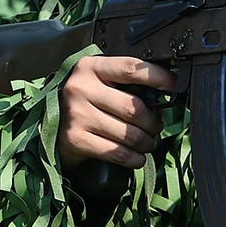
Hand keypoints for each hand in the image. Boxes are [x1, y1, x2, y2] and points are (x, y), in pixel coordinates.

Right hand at [57, 55, 177, 171]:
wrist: (50, 128)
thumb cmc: (85, 103)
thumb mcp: (99, 83)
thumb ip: (125, 83)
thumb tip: (165, 94)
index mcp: (90, 67)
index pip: (131, 68)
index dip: (158, 77)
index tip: (175, 87)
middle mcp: (80, 88)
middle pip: (135, 108)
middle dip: (153, 123)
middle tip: (155, 127)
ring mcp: (76, 115)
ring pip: (130, 134)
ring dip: (146, 143)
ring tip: (146, 143)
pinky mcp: (75, 140)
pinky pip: (118, 153)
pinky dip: (134, 159)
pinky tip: (136, 157)